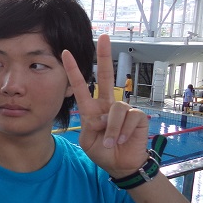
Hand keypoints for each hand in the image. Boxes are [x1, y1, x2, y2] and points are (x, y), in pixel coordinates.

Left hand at [61, 34, 148, 177]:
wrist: (119, 165)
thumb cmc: (102, 150)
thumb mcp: (87, 139)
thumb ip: (90, 125)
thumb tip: (102, 117)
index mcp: (92, 108)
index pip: (81, 86)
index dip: (73, 70)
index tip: (65, 52)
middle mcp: (108, 104)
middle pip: (106, 76)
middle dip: (104, 56)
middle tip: (103, 36)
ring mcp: (124, 108)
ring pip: (115, 109)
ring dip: (110, 129)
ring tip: (110, 141)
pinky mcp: (138, 116)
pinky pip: (128, 118)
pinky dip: (121, 131)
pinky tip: (121, 140)